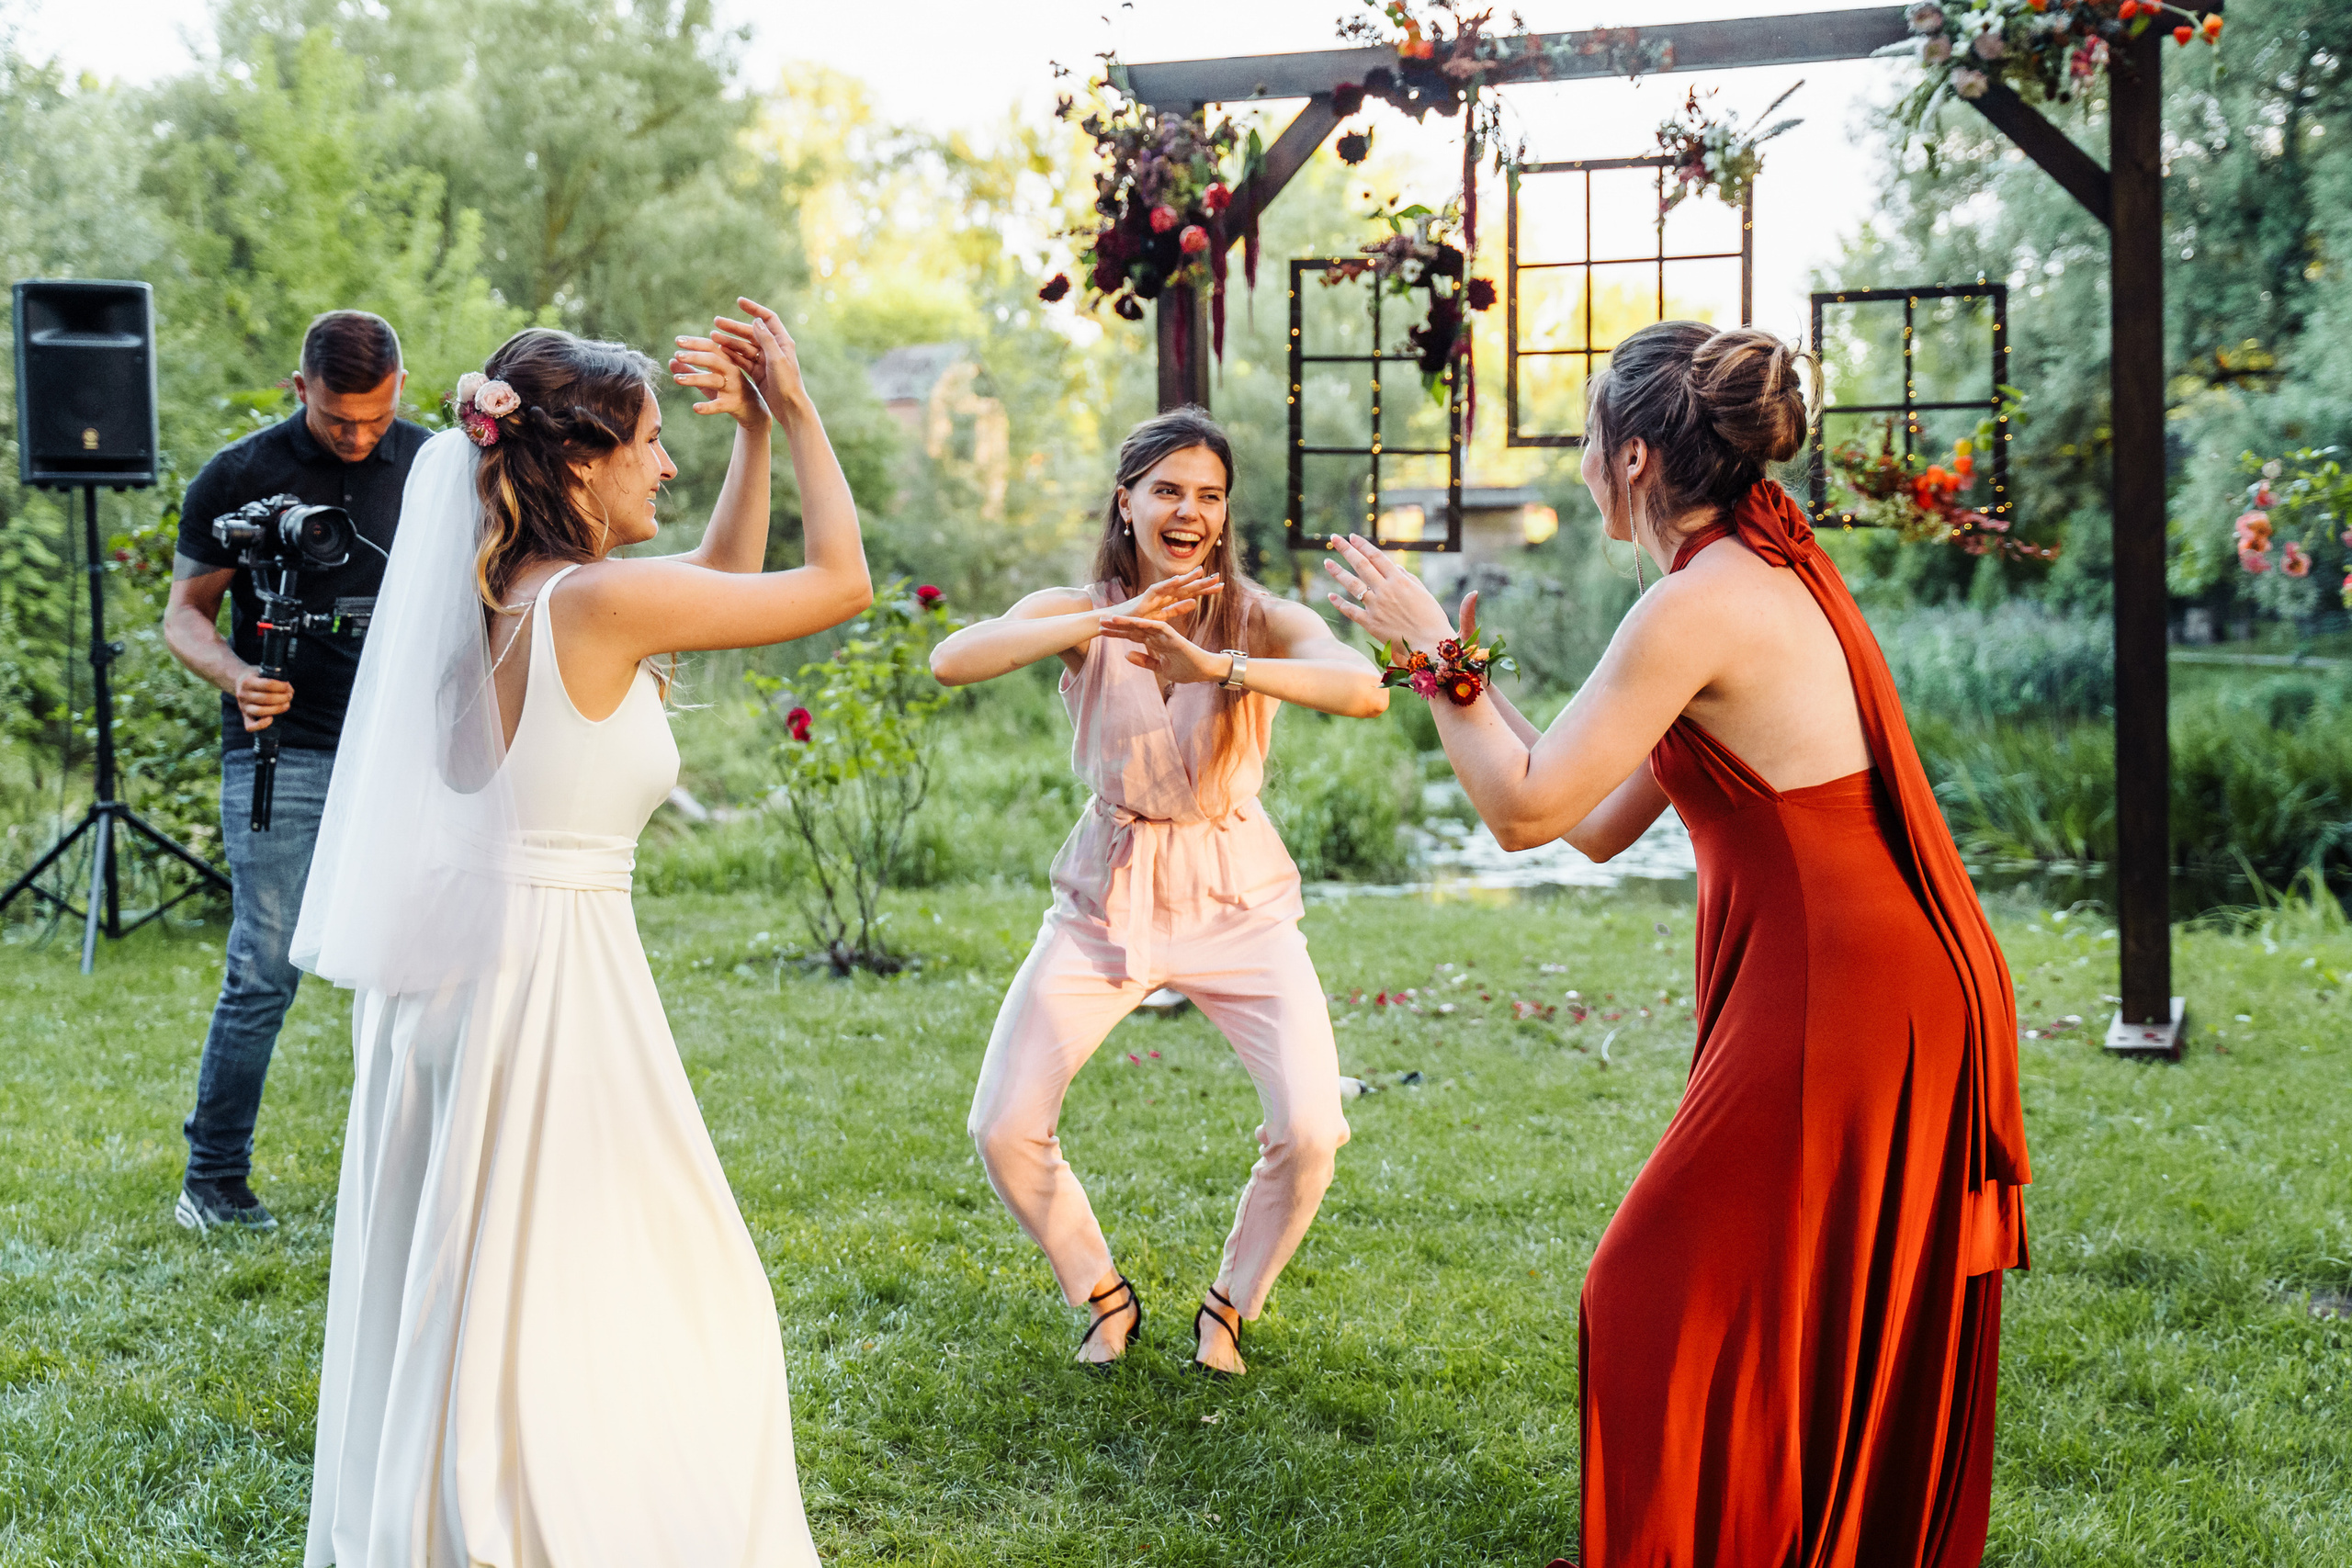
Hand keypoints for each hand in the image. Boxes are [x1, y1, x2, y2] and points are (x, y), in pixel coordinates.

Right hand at [235, 667, 291, 731]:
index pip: (268, 685)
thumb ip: (276, 679)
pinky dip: (261, 725)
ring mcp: (243, 707)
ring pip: (260, 711)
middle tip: (290, 696)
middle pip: (266, 698)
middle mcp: (243, 695)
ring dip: (277, 709)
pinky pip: (250, 726)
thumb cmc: (257, 677)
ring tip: (287, 705)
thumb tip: (290, 691)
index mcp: (247, 682)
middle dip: (283, 698)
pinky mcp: (245, 716)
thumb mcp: (263, 672)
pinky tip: (271, 719)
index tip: (288, 686)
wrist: (239, 682)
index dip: (282, 687)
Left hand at [669, 333, 767, 429]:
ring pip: (714, 380)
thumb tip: (671, 361)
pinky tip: (695, 408)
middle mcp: (731, 371)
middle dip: (695, 356)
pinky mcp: (733, 404)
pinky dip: (708, 407)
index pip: (711, 347)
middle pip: (714, 359)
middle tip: (678, 355)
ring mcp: (733, 388)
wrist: (754, 411)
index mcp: (726, 361)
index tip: (678, 340)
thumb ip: (691, 371)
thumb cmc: (729, 391)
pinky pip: (719, 405)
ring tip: (676, 379)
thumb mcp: (710, 379)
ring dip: (695, 378)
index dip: (695, 343)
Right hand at [710, 298, 806, 415]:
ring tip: (713, 337)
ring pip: (744, 346)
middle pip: (752, 332)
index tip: (739, 301)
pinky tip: (719, 351)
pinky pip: (743, 360)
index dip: (754, 308)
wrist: (790, 408)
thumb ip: (767, 339)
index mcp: (782, 341)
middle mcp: (774, 349)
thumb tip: (755, 320)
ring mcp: (765, 361)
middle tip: (716, 322)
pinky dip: (732, 355)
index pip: (768, 318)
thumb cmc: (787, 383)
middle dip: (734, 327)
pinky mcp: (759, 372)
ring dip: (729, 341)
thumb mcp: (777, 359)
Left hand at [1096, 614, 1233, 685]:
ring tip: (1111, 619)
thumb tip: (1127, 654)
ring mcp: (1165, 635)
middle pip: (1133, 628)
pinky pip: (1158, 627)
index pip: (1131, 636)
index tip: (1101, 631)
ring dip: (1127, 622)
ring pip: (1143, 625)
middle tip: (1100, 621)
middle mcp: (1157, 636)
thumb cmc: (1185, 669)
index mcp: (1154, 643)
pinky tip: (1133, 622)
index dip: (1117, 633)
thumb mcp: (1160, 668)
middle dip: (1117, 625)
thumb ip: (1145, 661)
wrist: (1204, 671)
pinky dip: (1146, 624)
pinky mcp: (1174, 637)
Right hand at [1109, 566, 1221, 627]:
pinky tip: (1178, 580)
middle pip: (1186, 587)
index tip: (1220, 586)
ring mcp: (1153, 595)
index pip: (1190, 593)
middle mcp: (1163, 594)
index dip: (1205, 589)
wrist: (1114, 622)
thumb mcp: (1161, 616)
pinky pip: (1157, 590)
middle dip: (1202, 583)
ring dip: (1187, 579)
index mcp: (1168, 599)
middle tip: (1219, 579)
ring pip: (1174, 585)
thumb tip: (1194, 602)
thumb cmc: (1136, 620)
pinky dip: (1167, 584)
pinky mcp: (1144, 598)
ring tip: (1202, 573)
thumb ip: (1176, 609)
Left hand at [1321, 534, 1454, 653]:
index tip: (1352, 537)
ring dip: (1338, 572)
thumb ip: (1407, 578)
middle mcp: (1385, 590)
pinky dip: (1339, 603)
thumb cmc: (1431, 618)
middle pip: (1361, 565)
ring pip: (1352, 585)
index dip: (1363, 545)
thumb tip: (1394, 566)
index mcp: (1399, 580)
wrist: (1430, 644)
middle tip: (1334, 538)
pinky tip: (1330, 595)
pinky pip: (1350, 611)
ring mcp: (1376, 607)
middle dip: (1346, 550)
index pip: (1376, 557)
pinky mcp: (1370, 623)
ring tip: (1327, 562)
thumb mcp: (1423, 593)